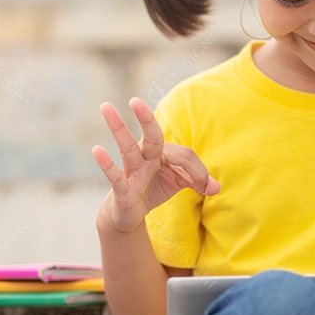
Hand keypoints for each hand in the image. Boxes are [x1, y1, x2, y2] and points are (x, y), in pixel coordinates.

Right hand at [92, 97, 219, 235]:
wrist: (129, 214)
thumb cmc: (153, 189)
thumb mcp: (178, 183)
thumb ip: (197, 181)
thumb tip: (217, 188)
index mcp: (160, 153)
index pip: (182, 154)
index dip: (197, 171)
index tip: (206, 186)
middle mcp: (144, 157)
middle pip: (150, 136)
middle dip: (145, 118)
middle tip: (134, 101)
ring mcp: (132, 171)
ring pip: (126, 148)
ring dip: (117, 128)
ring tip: (105, 106)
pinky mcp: (122, 190)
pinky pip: (115, 175)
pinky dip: (106, 164)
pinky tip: (97, 150)